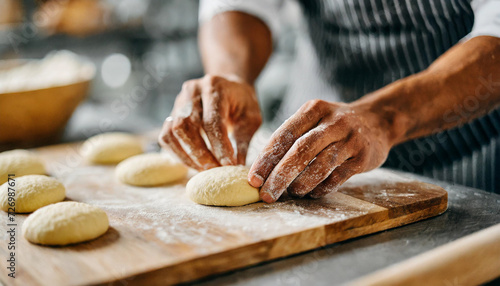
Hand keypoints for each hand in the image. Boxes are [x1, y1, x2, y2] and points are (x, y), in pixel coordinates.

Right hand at [159, 74, 261, 169]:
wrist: (229, 87)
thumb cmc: (242, 103)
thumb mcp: (251, 118)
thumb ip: (243, 141)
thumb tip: (236, 166)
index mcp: (214, 87)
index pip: (212, 121)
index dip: (219, 146)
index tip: (229, 165)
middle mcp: (192, 91)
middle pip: (187, 126)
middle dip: (200, 153)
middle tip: (214, 170)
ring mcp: (179, 101)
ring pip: (172, 132)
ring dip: (187, 155)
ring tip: (204, 169)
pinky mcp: (172, 112)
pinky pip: (166, 136)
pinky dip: (177, 153)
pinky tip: (193, 162)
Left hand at [248, 99, 392, 202]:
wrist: (378, 120)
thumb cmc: (334, 125)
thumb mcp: (314, 120)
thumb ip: (292, 138)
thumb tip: (263, 170)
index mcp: (313, 110)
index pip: (284, 135)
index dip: (266, 159)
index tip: (253, 179)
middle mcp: (332, 122)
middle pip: (301, 150)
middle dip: (280, 175)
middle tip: (267, 194)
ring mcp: (350, 138)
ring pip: (321, 164)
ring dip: (302, 183)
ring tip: (291, 193)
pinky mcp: (363, 156)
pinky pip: (338, 176)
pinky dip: (322, 187)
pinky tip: (311, 193)